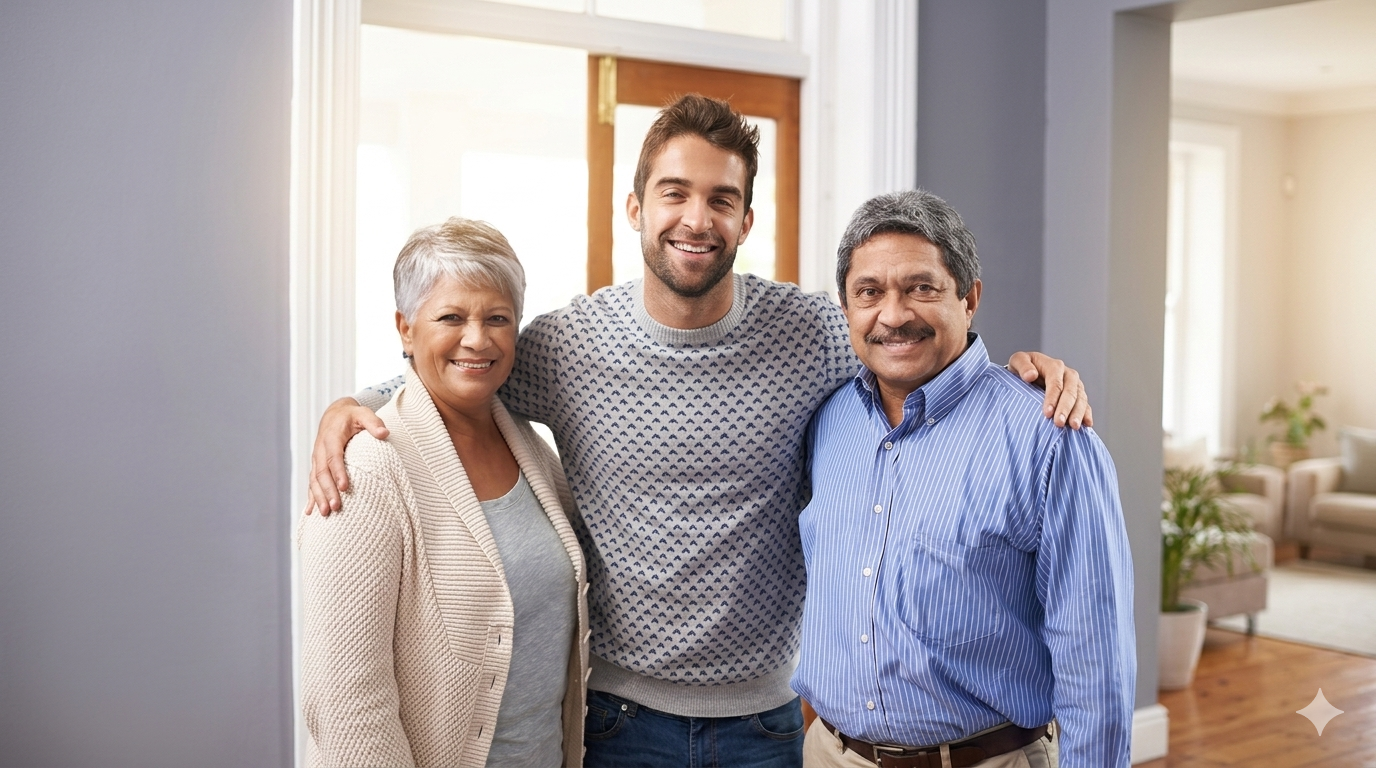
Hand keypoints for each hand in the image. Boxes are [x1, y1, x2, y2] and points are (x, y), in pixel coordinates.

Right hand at [306, 397, 388, 515]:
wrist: (334, 415)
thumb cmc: (352, 416)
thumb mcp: (364, 414)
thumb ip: (374, 422)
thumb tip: (385, 433)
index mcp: (331, 437)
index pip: (334, 457)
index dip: (338, 472)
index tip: (345, 487)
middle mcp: (320, 449)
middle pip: (322, 472)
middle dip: (328, 491)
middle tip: (335, 507)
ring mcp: (316, 459)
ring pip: (315, 480)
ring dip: (319, 497)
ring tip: (326, 514)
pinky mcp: (316, 466)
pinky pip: (312, 482)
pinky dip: (311, 497)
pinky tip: (310, 512)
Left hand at [1007, 351, 1092, 429]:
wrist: (1030, 373)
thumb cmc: (1022, 369)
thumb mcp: (1017, 361)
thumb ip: (1022, 365)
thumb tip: (1030, 375)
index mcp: (1054, 366)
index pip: (1055, 382)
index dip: (1052, 398)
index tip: (1047, 413)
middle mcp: (1068, 374)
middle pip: (1070, 392)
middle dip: (1065, 408)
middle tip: (1059, 423)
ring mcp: (1075, 385)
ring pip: (1080, 399)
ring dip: (1077, 413)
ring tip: (1073, 427)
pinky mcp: (1079, 396)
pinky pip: (1085, 405)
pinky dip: (1086, 414)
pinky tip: (1086, 424)